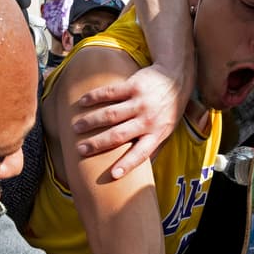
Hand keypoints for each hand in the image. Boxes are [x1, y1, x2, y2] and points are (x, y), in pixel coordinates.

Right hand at [71, 62, 191, 177]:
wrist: (176, 78)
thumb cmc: (168, 110)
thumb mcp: (166, 131)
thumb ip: (153, 149)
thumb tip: (141, 174)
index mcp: (156, 134)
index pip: (141, 153)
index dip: (127, 164)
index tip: (113, 175)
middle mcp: (148, 120)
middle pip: (119, 135)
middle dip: (98, 144)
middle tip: (80, 150)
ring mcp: (140, 102)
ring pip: (111, 114)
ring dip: (91, 121)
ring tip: (76, 128)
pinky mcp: (134, 86)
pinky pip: (110, 92)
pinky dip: (94, 97)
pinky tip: (82, 102)